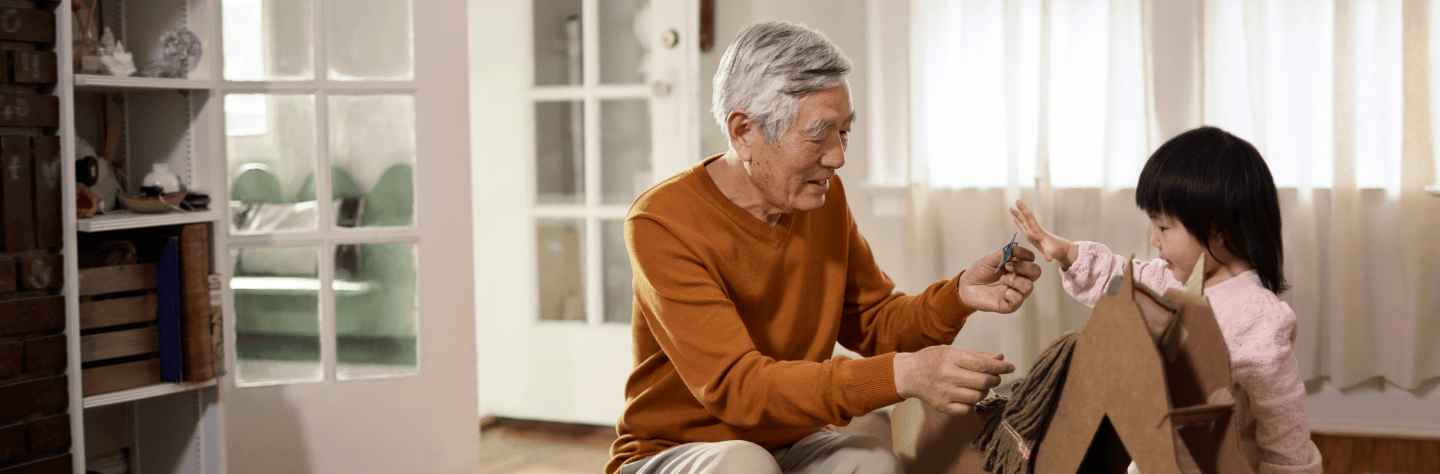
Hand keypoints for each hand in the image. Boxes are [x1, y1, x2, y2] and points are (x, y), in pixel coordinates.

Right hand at [894, 346, 1015, 414]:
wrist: (908, 374)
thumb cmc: (931, 360)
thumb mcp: (952, 351)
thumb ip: (977, 355)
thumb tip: (1000, 359)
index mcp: (951, 358)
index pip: (982, 364)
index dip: (1000, 367)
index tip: (1010, 367)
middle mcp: (947, 375)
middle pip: (983, 381)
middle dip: (995, 379)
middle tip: (995, 377)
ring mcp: (944, 393)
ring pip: (977, 396)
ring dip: (984, 391)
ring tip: (980, 386)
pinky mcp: (942, 406)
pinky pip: (966, 409)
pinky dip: (972, 403)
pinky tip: (969, 396)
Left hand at [958, 243, 1040, 313]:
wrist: (966, 286)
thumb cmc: (980, 272)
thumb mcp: (990, 258)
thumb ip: (1004, 253)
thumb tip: (1016, 248)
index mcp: (1017, 266)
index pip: (1032, 260)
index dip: (1026, 255)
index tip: (1014, 254)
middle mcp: (1020, 279)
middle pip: (1036, 272)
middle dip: (1023, 267)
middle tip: (1008, 266)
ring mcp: (1016, 292)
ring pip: (1029, 286)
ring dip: (1014, 280)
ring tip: (1002, 280)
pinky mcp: (1010, 305)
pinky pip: (1019, 299)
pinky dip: (1010, 293)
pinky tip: (1002, 292)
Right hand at [1009, 200, 1077, 267]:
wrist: (1063, 250)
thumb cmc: (1058, 251)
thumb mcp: (1053, 254)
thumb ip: (1049, 255)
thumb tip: (1049, 259)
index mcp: (1039, 234)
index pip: (1032, 222)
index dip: (1027, 216)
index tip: (1023, 209)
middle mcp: (1036, 232)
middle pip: (1027, 219)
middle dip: (1022, 211)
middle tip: (1017, 201)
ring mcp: (1034, 233)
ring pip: (1024, 222)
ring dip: (1018, 216)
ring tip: (1011, 208)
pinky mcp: (1033, 236)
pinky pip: (1024, 227)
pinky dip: (1019, 223)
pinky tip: (1015, 219)